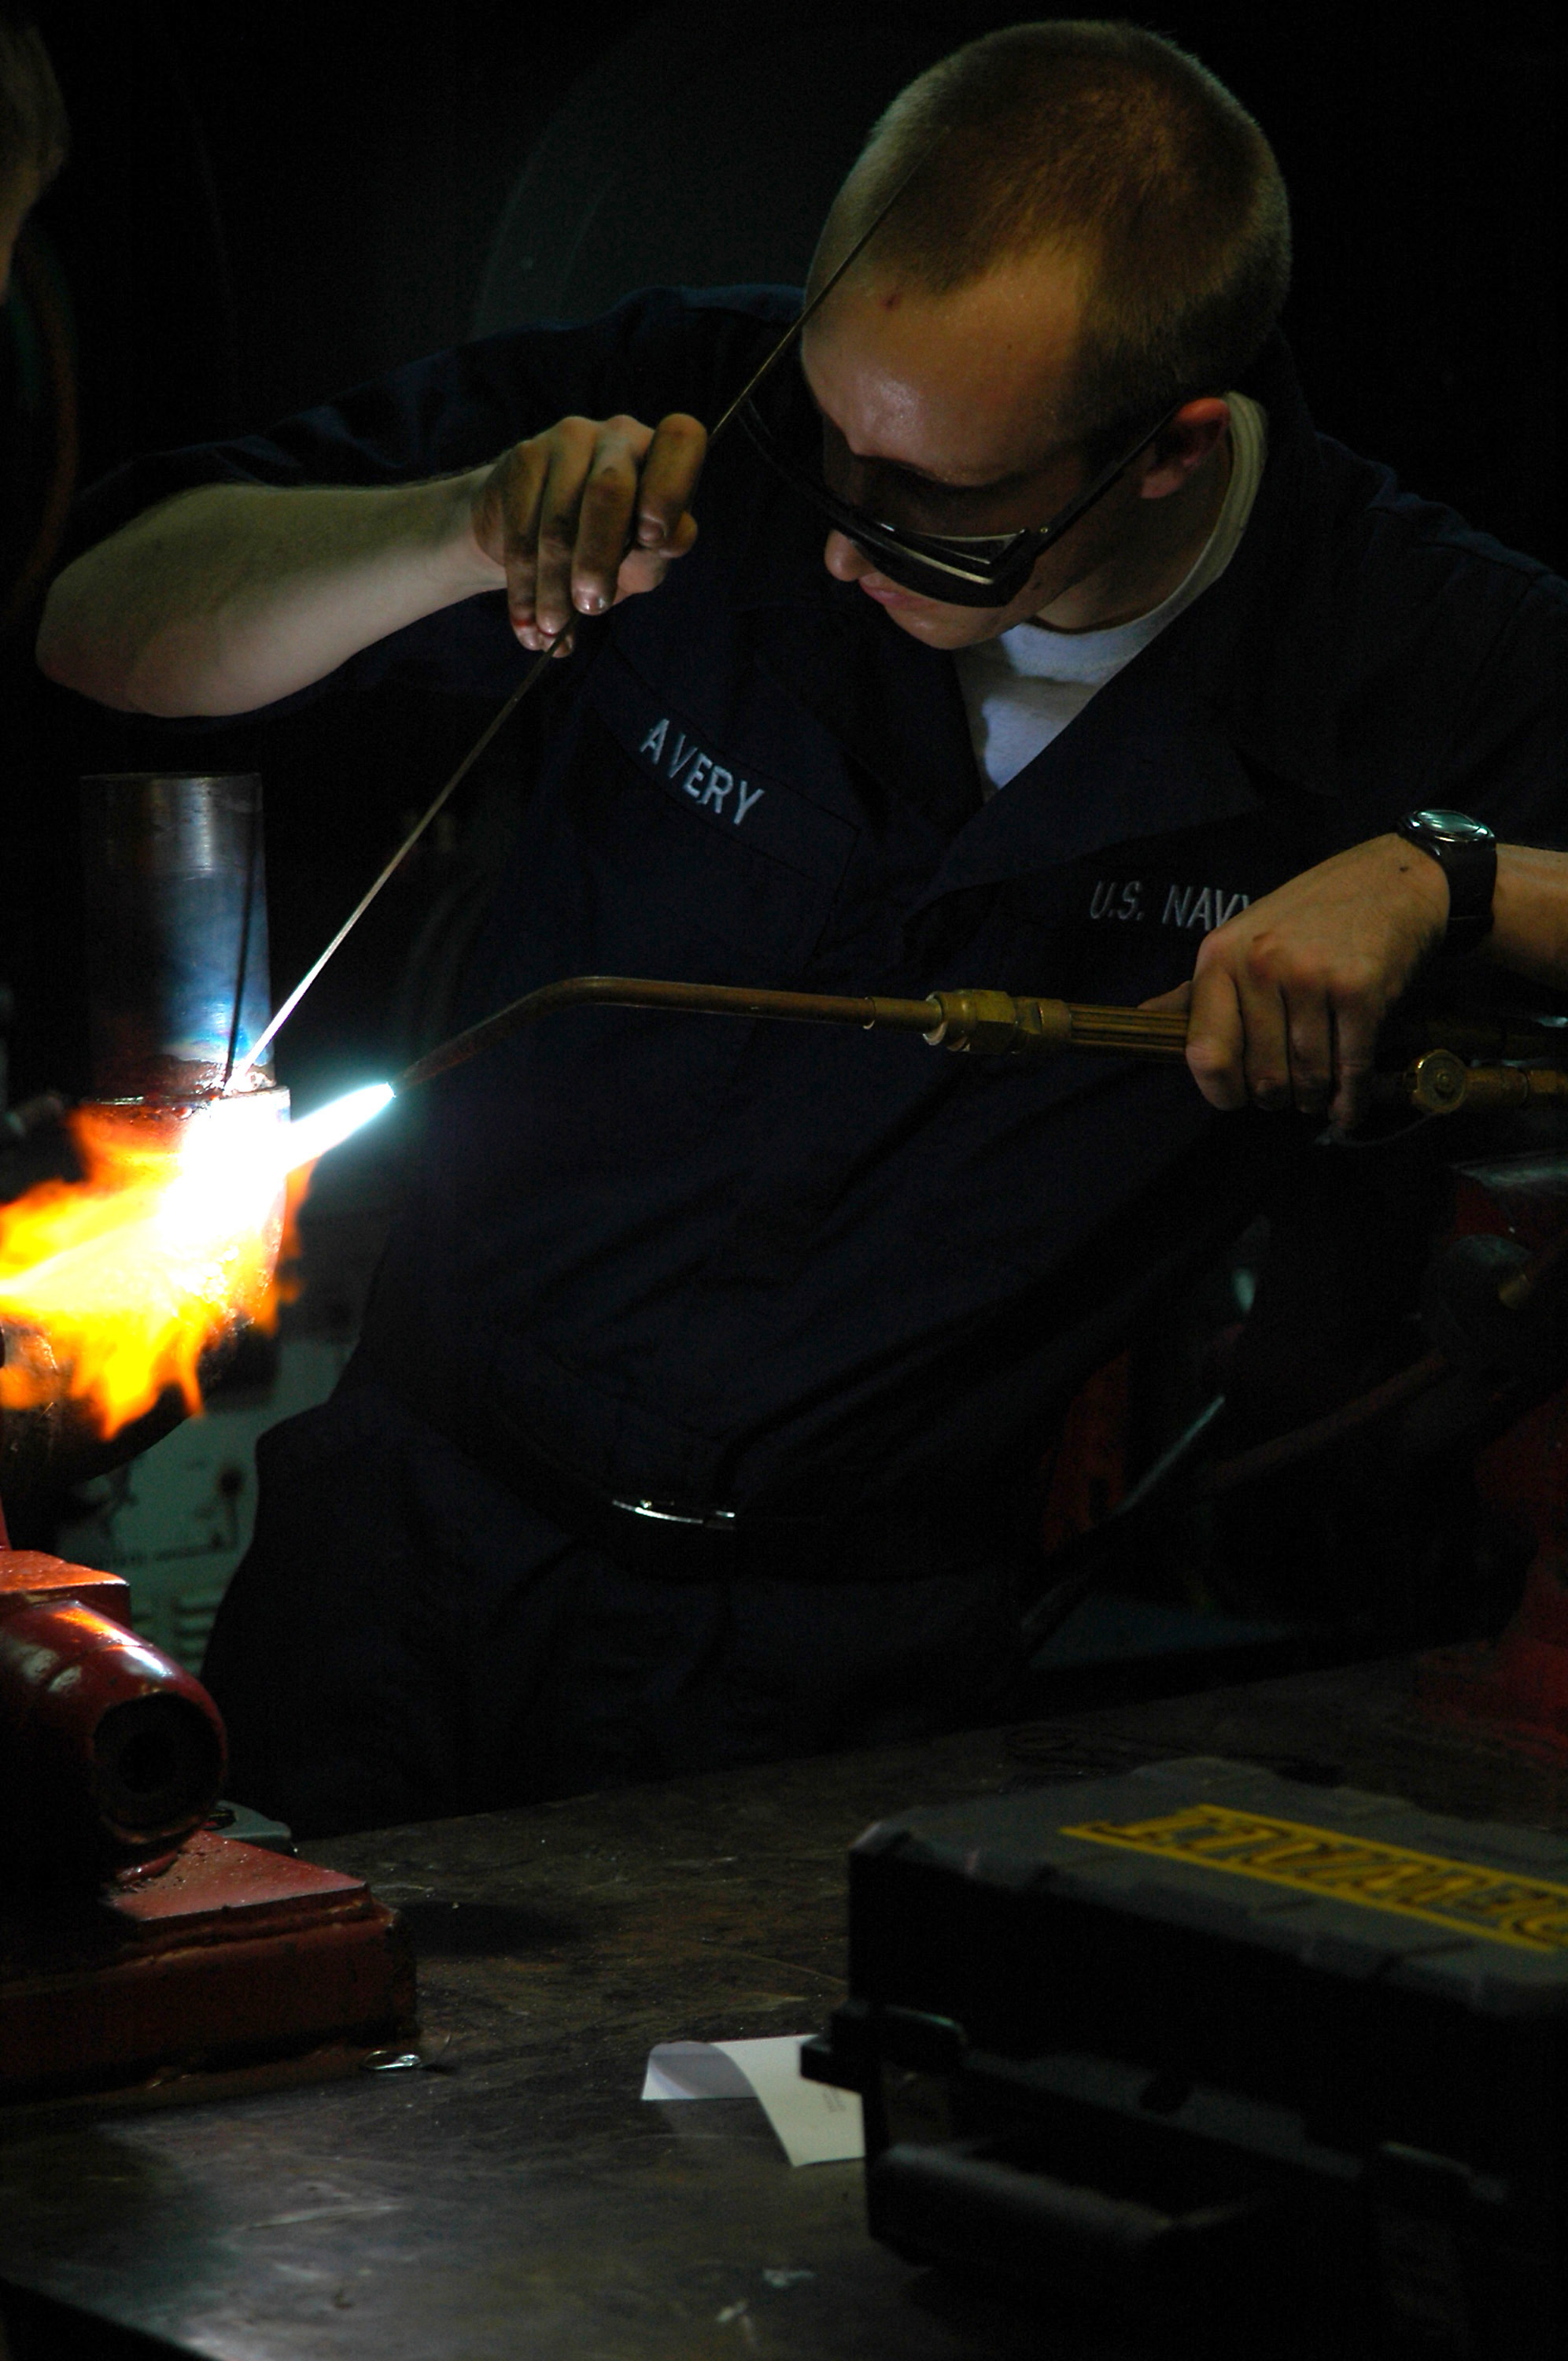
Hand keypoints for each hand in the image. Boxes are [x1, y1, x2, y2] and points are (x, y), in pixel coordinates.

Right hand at [471, 411, 706, 651]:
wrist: (534, 532)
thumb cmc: (606, 546)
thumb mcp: (641, 556)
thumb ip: (658, 550)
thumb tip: (673, 538)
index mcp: (661, 455)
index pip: (682, 438)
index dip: (669, 485)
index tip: (652, 537)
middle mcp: (619, 435)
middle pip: (609, 490)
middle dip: (597, 559)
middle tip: (592, 607)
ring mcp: (568, 440)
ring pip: (559, 522)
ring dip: (554, 587)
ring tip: (552, 629)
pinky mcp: (524, 457)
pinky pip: (522, 531)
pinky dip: (524, 587)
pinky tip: (528, 623)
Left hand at [1141, 834, 1449, 1127]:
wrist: (1389, 878)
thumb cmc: (1308, 917)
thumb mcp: (1240, 940)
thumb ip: (1197, 991)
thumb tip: (1143, 1019)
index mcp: (1220, 959)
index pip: (1205, 1054)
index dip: (1221, 1091)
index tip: (1237, 1096)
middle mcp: (1260, 967)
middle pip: (1263, 1076)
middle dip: (1276, 1098)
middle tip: (1287, 1094)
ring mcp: (1310, 977)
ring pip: (1308, 1078)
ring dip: (1314, 1099)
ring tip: (1317, 1094)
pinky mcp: (1359, 990)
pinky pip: (1351, 1069)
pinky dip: (1351, 1099)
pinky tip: (1349, 1106)